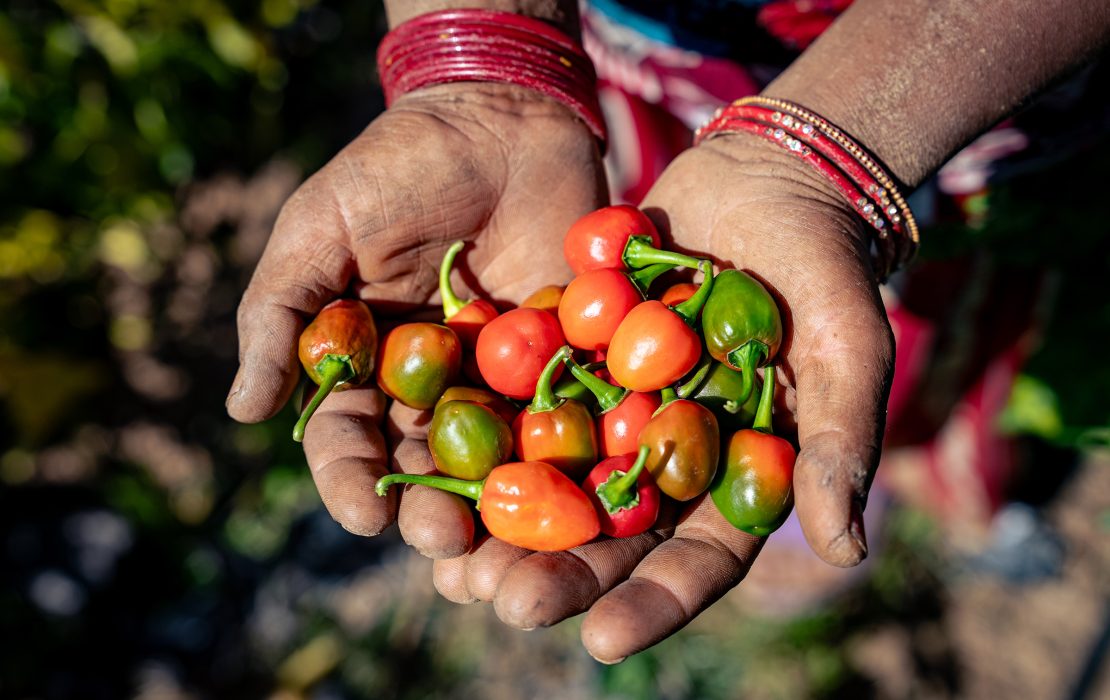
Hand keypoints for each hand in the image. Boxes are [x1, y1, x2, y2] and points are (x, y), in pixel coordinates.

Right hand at [227, 83, 605, 542]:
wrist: (500, 117)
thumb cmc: (396, 167)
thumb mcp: (321, 230)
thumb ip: (282, 315)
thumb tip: (241, 412)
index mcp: (367, 364)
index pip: (350, 438)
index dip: (351, 479)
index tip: (361, 513)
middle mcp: (433, 386)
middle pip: (426, 466)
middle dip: (430, 509)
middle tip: (444, 540)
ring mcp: (503, 377)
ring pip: (498, 459)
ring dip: (500, 505)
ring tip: (506, 542)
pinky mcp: (565, 357)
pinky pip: (568, 412)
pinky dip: (571, 453)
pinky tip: (577, 489)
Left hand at [432, 132, 892, 661]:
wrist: (771, 181)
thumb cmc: (827, 272)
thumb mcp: (847, 354)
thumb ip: (839, 445)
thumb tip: (844, 551)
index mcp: (732, 476)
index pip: (695, 557)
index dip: (652, 602)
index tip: (600, 641)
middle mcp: (666, 453)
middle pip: (610, 530)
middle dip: (561, 572)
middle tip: (504, 604)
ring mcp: (615, 405)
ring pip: (555, 476)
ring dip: (506, 519)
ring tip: (452, 558)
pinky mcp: (573, 353)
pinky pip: (525, 396)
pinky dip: (486, 428)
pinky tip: (433, 456)